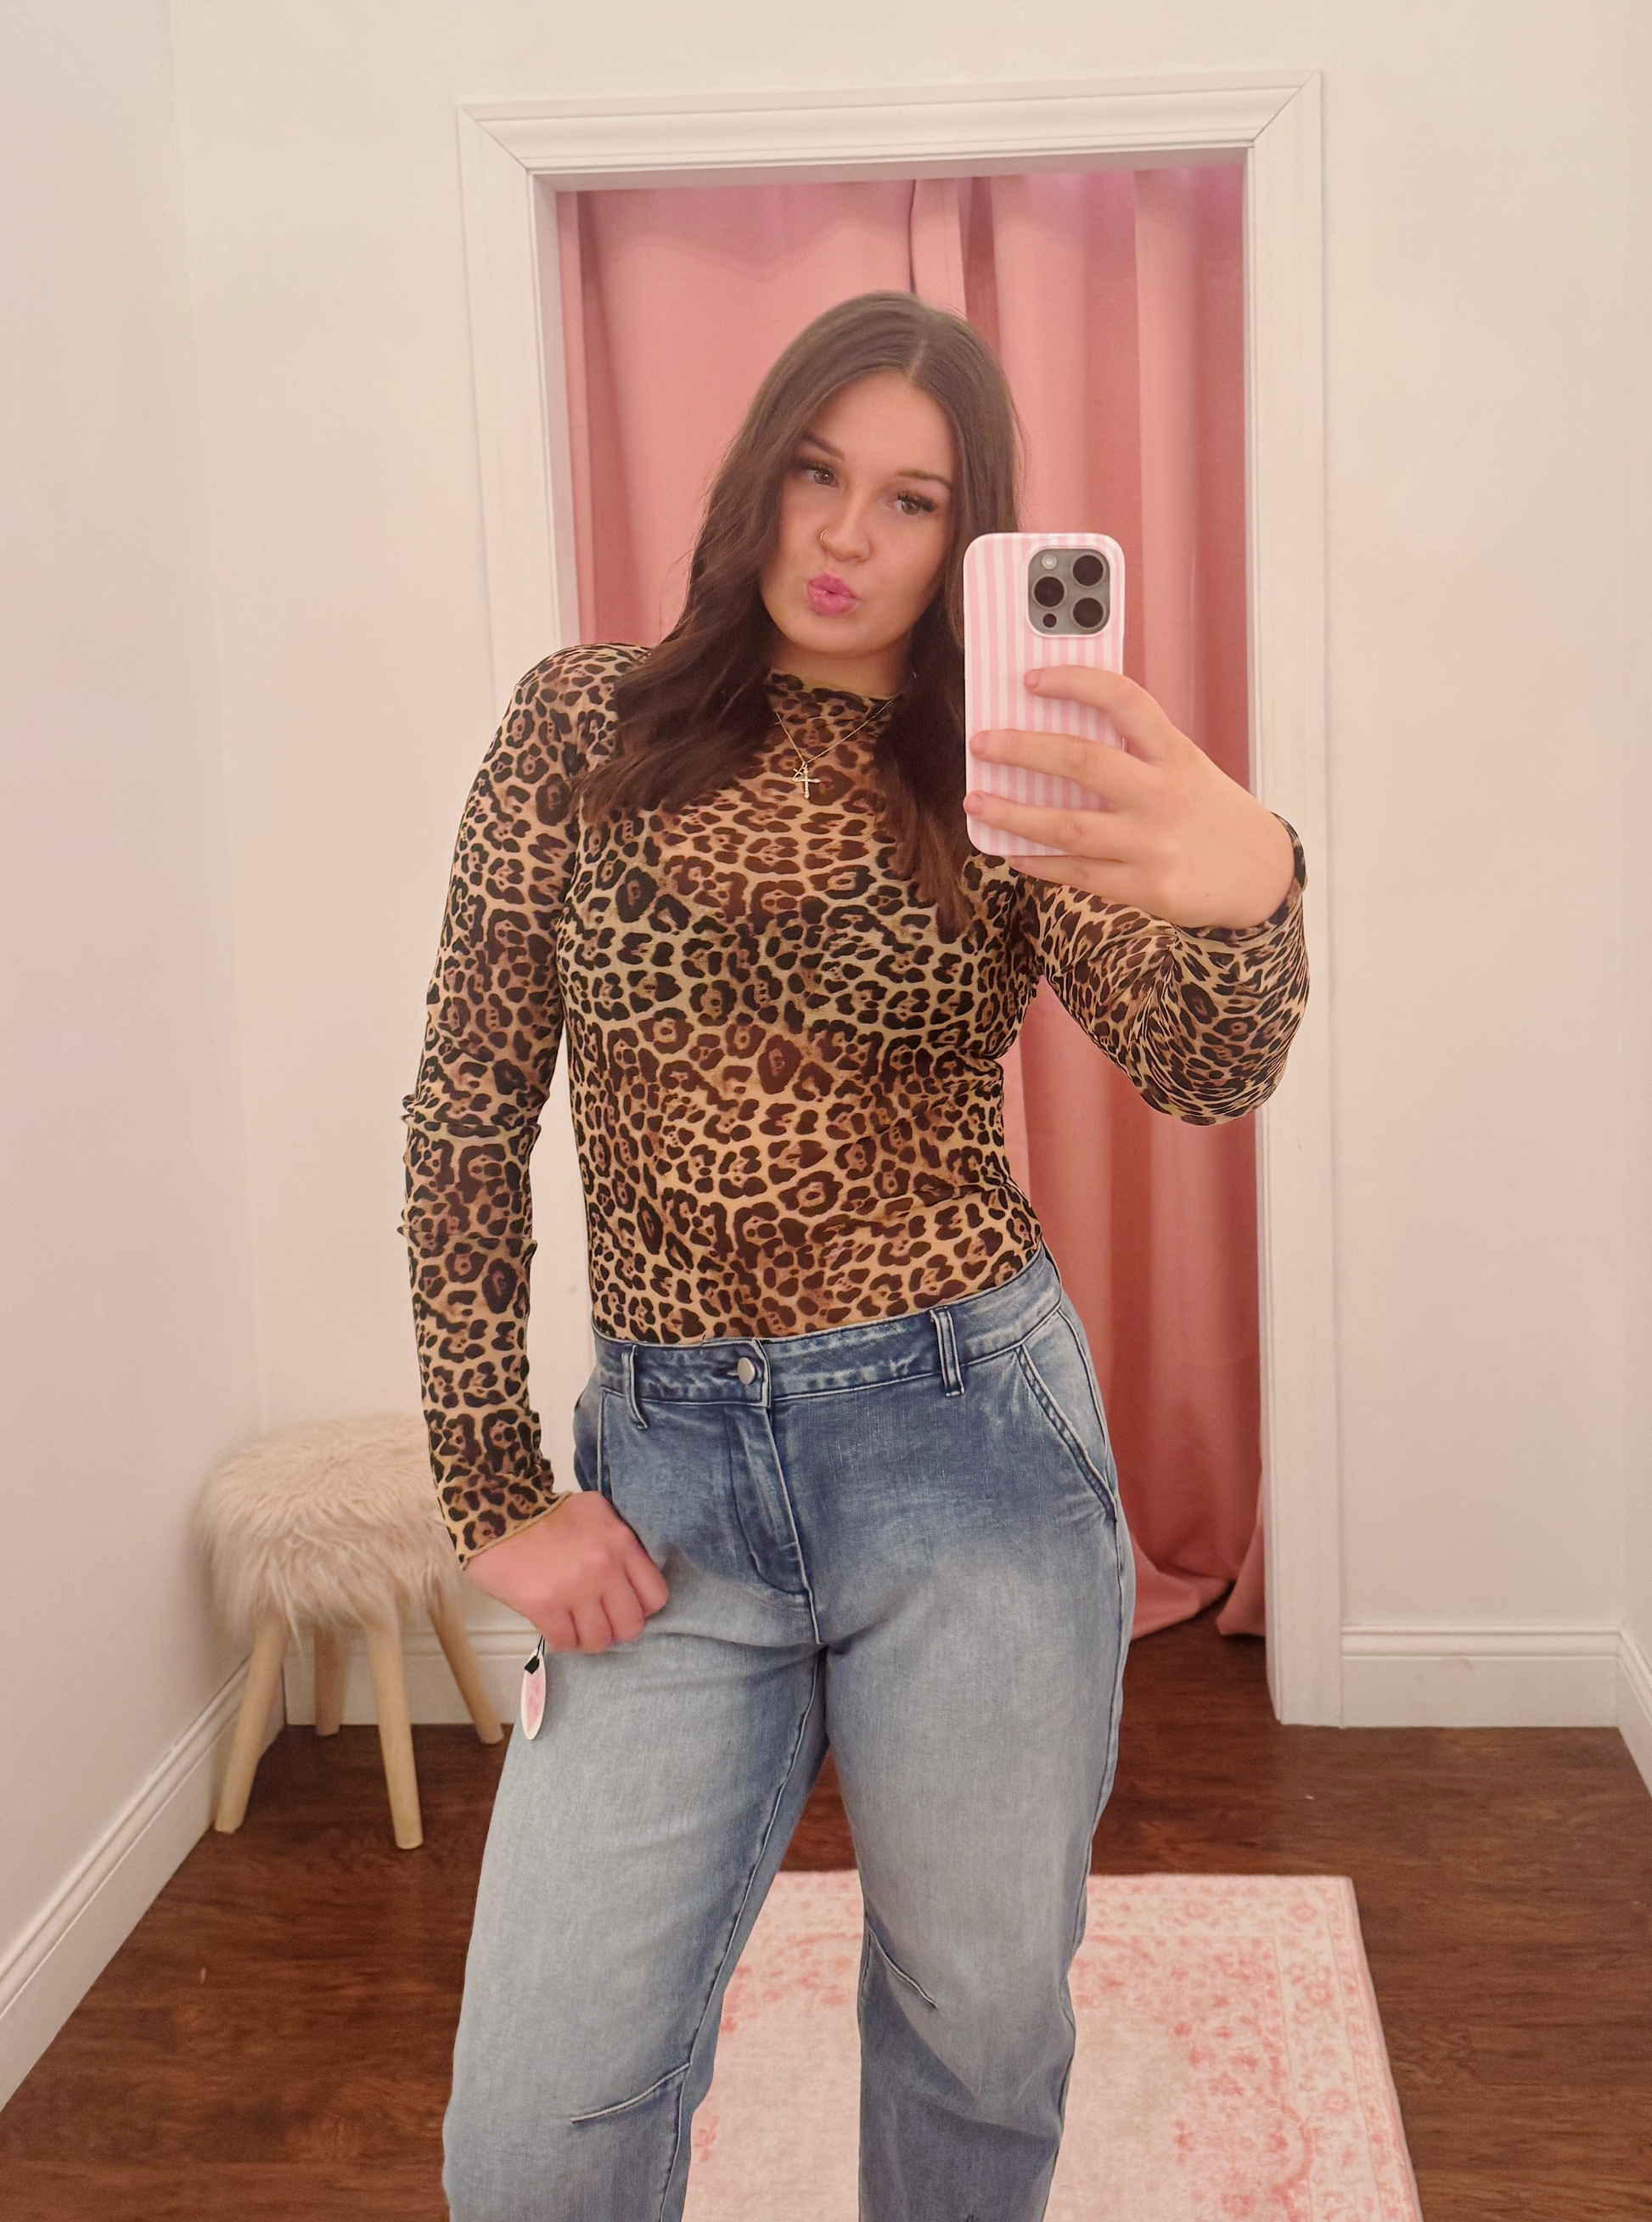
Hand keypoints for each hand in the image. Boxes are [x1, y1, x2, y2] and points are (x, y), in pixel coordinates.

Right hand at [462, 1492, 669, 1652]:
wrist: (497, 1513)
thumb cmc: (546, 1514)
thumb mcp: (595, 1513)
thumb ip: (618, 1542)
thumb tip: (629, 1574)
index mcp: (621, 1543)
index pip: (655, 1596)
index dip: (640, 1607)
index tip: (623, 1605)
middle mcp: (605, 1568)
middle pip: (631, 1626)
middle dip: (615, 1629)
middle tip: (598, 1621)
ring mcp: (575, 1589)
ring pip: (599, 1640)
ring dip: (587, 1638)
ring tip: (574, 1624)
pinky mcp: (545, 1606)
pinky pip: (565, 1642)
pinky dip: (561, 1639)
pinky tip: (554, 1624)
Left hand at [965, 664, 1295, 929]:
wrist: (1262, 876)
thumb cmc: (1210, 813)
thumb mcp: (1187, 768)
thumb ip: (1135, 753)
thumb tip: (1054, 738)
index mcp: (1175, 754)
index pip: (1124, 701)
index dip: (1075, 683)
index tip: (1030, 678)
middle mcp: (1164, 795)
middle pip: (1081, 762)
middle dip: (1022, 750)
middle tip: (982, 743)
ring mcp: (1155, 845)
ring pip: (1068, 828)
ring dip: (1013, 815)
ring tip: (977, 804)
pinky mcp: (1148, 889)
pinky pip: (1079, 875)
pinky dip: (1040, 863)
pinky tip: (1013, 853)